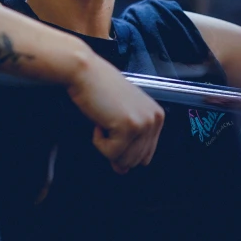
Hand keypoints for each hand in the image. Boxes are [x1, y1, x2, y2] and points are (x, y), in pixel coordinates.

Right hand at [66, 53, 164, 174]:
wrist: (84, 71)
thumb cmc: (98, 87)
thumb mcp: (121, 115)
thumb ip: (128, 143)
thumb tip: (123, 170)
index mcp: (156, 115)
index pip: (145, 155)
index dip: (124, 148)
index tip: (112, 130)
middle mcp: (154, 119)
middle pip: (135, 161)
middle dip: (114, 147)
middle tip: (106, 124)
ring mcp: (143, 123)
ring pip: (124, 160)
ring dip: (106, 144)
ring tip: (103, 120)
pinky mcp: (129, 127)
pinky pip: (111, 153)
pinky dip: (98, 141)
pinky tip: (99, 120)